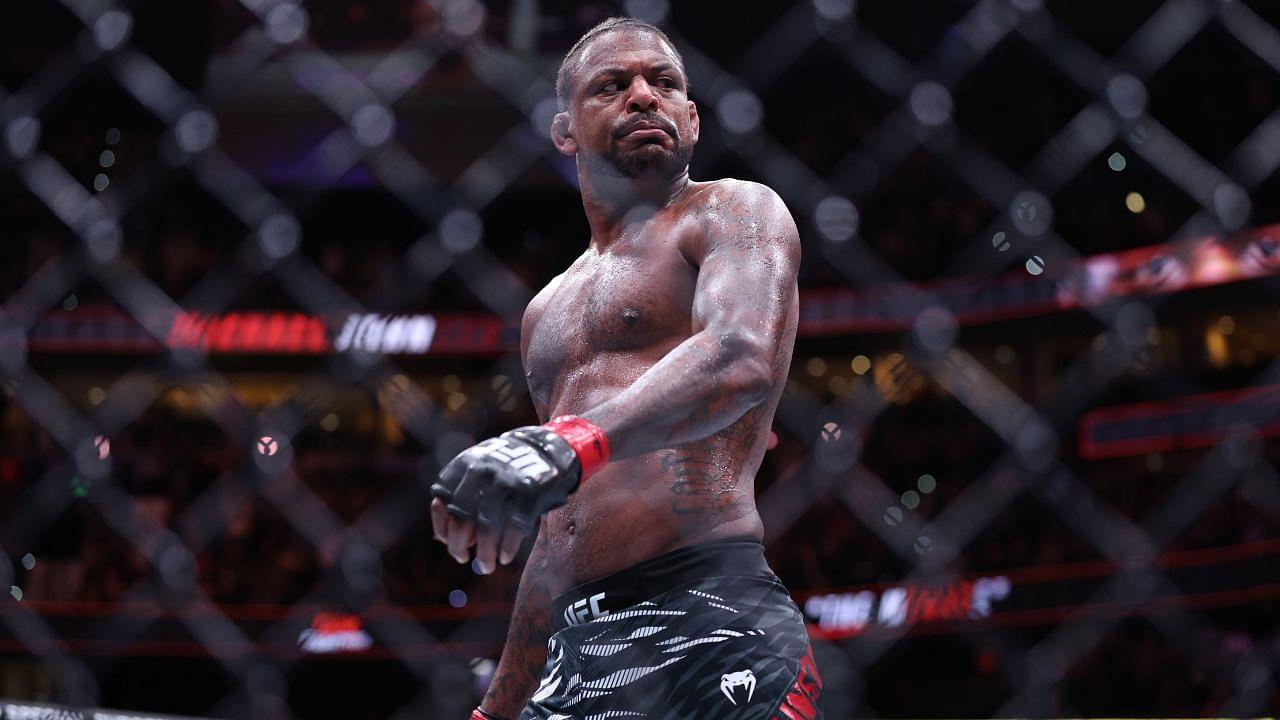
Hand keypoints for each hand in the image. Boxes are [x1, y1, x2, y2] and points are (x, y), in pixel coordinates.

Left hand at [430, 426, 580, 572]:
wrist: (548, 447)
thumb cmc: (507, 468)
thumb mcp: (480, 469)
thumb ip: (462, 495)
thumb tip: (445, 537)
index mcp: (466, 465)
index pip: (443, 501)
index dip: (441, 524)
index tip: (445, 540)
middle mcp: (483, 472)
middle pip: (462, 519)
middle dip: (458, 545)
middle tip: (462, 558)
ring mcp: (507, 482)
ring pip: (487, 528)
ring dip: (485, 554)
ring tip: (487, 566)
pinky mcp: (529, 494)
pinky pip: (513, 528)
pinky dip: (507, 547)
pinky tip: (505, 557)